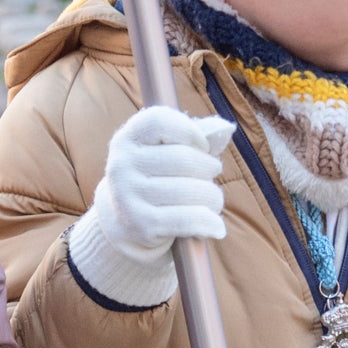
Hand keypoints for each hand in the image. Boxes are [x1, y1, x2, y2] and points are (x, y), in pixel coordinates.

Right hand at [66, 105, 234, 308]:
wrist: (125, 222)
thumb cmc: (156, 178)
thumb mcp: (159, 151)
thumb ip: (188, 137)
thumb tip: (225, 130)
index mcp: (127, 139)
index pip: (160, 121)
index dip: (190, 131)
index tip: (202, 146)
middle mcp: (122, 165)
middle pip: (183, 159)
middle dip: (209, 167)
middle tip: (212, 173)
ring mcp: (128, 196)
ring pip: (191, 191)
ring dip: (213, 196)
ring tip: (212, 199)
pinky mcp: (142, 225)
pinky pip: (188, 220)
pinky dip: (209, 222)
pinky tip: (216, 227)